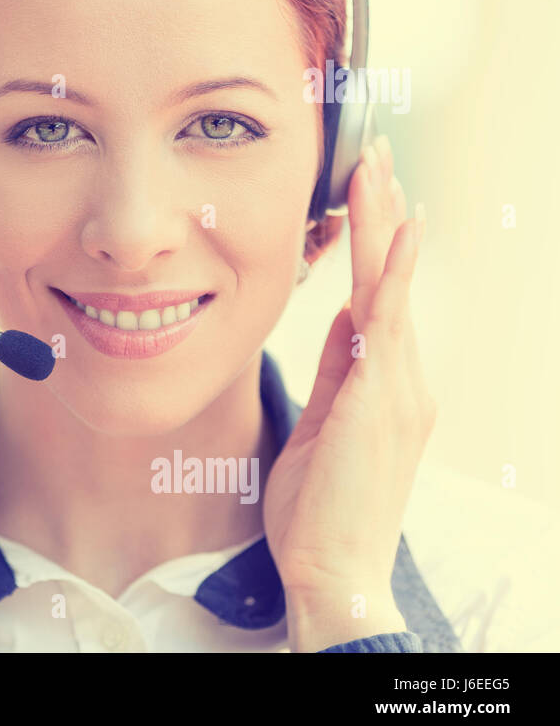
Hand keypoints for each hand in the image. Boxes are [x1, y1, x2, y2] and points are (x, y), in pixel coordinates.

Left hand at [262, 135, 435, 649]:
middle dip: (382, 215)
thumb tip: (343, 316)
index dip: (375, 239)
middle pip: (393, 280)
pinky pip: (387, 329)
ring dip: (384, 226)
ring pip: (393, 290)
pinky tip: (397, 236)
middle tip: (371, 153)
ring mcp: (398, 391)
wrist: (333, 571)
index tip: (365, 189)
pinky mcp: (380, 404)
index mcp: (385, 383)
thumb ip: (338, 368)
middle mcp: (403, 380)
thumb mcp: (322, 422)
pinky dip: (393, 279)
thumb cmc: (321, 506)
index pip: (381, 294)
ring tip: (374, 170)